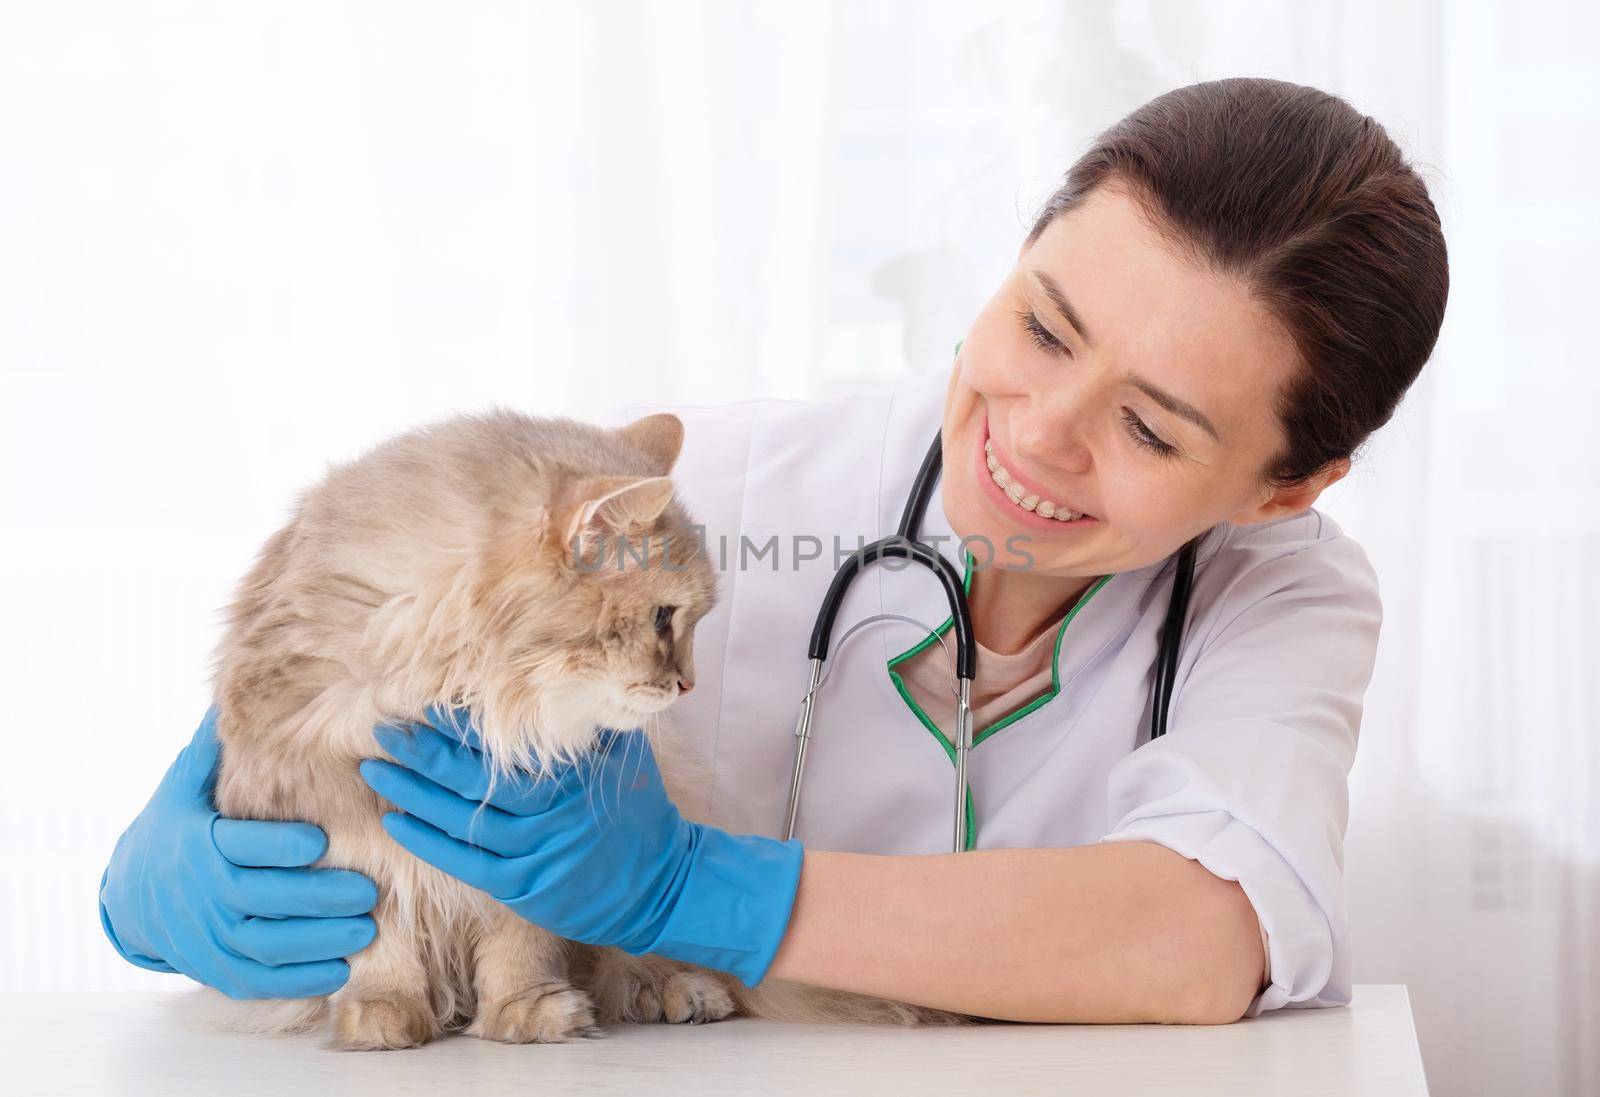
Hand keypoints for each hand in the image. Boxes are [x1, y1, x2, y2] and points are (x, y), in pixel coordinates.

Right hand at [98, 707, 378, 998]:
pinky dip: (298, 980)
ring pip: (265, 945)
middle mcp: (203, 896)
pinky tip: (341, 971)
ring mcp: (208, 938)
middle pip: (263, 900)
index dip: (279, 848)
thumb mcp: (185, 786)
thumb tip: (241, 688)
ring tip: (366, 931)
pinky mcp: (216, 970)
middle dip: (317, 898)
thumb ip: (214, 747)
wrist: (130, 894)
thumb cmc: (177, 825)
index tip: (322, 842)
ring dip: (317, 943)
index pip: (241, 847)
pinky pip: (258, 980)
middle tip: (369, 891)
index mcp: (200, 844)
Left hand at [359, 706, 802, 986]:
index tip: (422, 699)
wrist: (663, 883)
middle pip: (471, 778)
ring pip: (458, 819)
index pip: (503, 742)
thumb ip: (587, 723)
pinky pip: (463, 862)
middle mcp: (548, 812)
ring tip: (375, 768)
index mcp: (570, 773)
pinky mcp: (522, 889)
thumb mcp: (625, 756)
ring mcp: (533, 853)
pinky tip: (398, 821)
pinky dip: (427, 840)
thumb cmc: (641, 811)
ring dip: (412, 793)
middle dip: (422, 751)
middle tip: (382, 726)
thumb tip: (552, 677)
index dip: (458, 723)